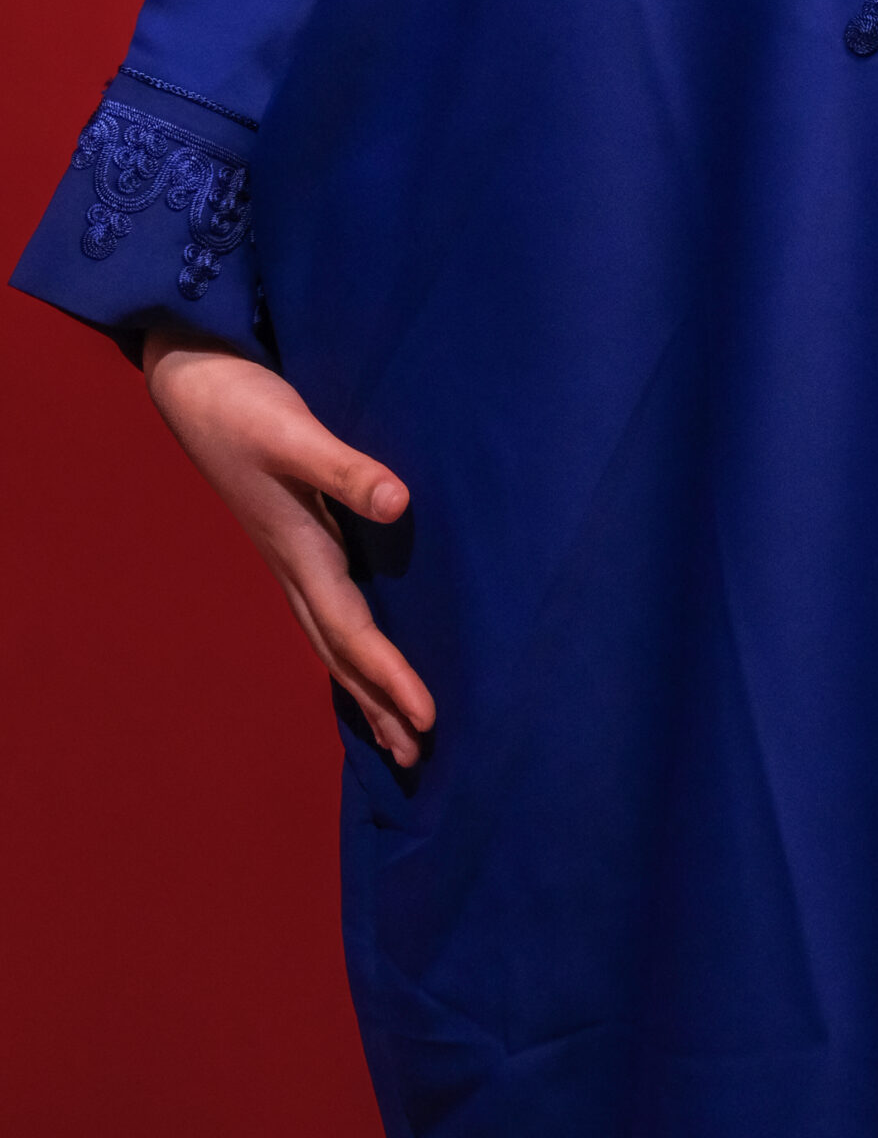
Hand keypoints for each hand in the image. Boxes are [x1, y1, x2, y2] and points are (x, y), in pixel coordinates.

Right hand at [142, 331, 435, 763]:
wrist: (192, 382)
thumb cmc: (242, 405)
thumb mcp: (295, 433)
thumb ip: (347, 469)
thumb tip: (401, 505)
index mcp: (299, 551)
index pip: (353, 632)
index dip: (389, 678)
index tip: (425, 720)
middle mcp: (293, 564)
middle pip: (340, 652)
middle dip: (376, 704)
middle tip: (415, 756)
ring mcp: (288, 553)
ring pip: (330, 635)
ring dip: (361, 683)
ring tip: (393, 728)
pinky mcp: (291, 534)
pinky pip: (325, 607)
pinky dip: (347, 643)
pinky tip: (359, 650)